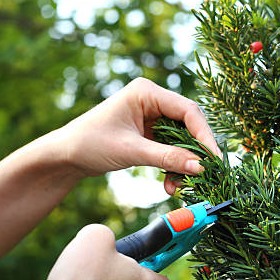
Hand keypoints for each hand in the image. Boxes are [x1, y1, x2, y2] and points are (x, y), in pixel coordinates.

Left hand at [57, 77, 221, 193]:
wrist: (65, 156)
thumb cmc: (90, 144)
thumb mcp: (131, 151)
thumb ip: (167, 158)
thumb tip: (200, 167)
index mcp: (147, 92)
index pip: (188, 111)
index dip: (204, 136)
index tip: (214, 160)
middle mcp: (152, 101)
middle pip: (188, 126)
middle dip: (194, 153)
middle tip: (203, 176)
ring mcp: (151, 117)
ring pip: (181, 141)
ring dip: (183, 164)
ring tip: (179, 186)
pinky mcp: (149, 133)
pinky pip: (171, 149)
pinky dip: (172, 167)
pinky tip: (169, 184)